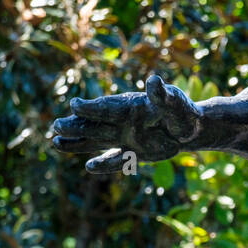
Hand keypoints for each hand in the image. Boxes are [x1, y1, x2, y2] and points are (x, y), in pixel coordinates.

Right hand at [51, 74, 201, 173]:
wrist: (191, 128)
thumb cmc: (182, 111)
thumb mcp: (174, 102)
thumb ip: (162, 94)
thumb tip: (154, 81)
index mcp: (130, 107)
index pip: (107, 108)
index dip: (92, 108)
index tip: (74, 105)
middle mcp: (123, 122)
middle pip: (95, 124)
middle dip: (76, 125)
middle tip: (56, 126)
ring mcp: (127, 138)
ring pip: (97, 140)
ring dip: (78, 142)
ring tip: (56, 142)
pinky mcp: (135, 153)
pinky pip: (117, 159)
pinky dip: (105, 164)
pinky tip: (89, 167)